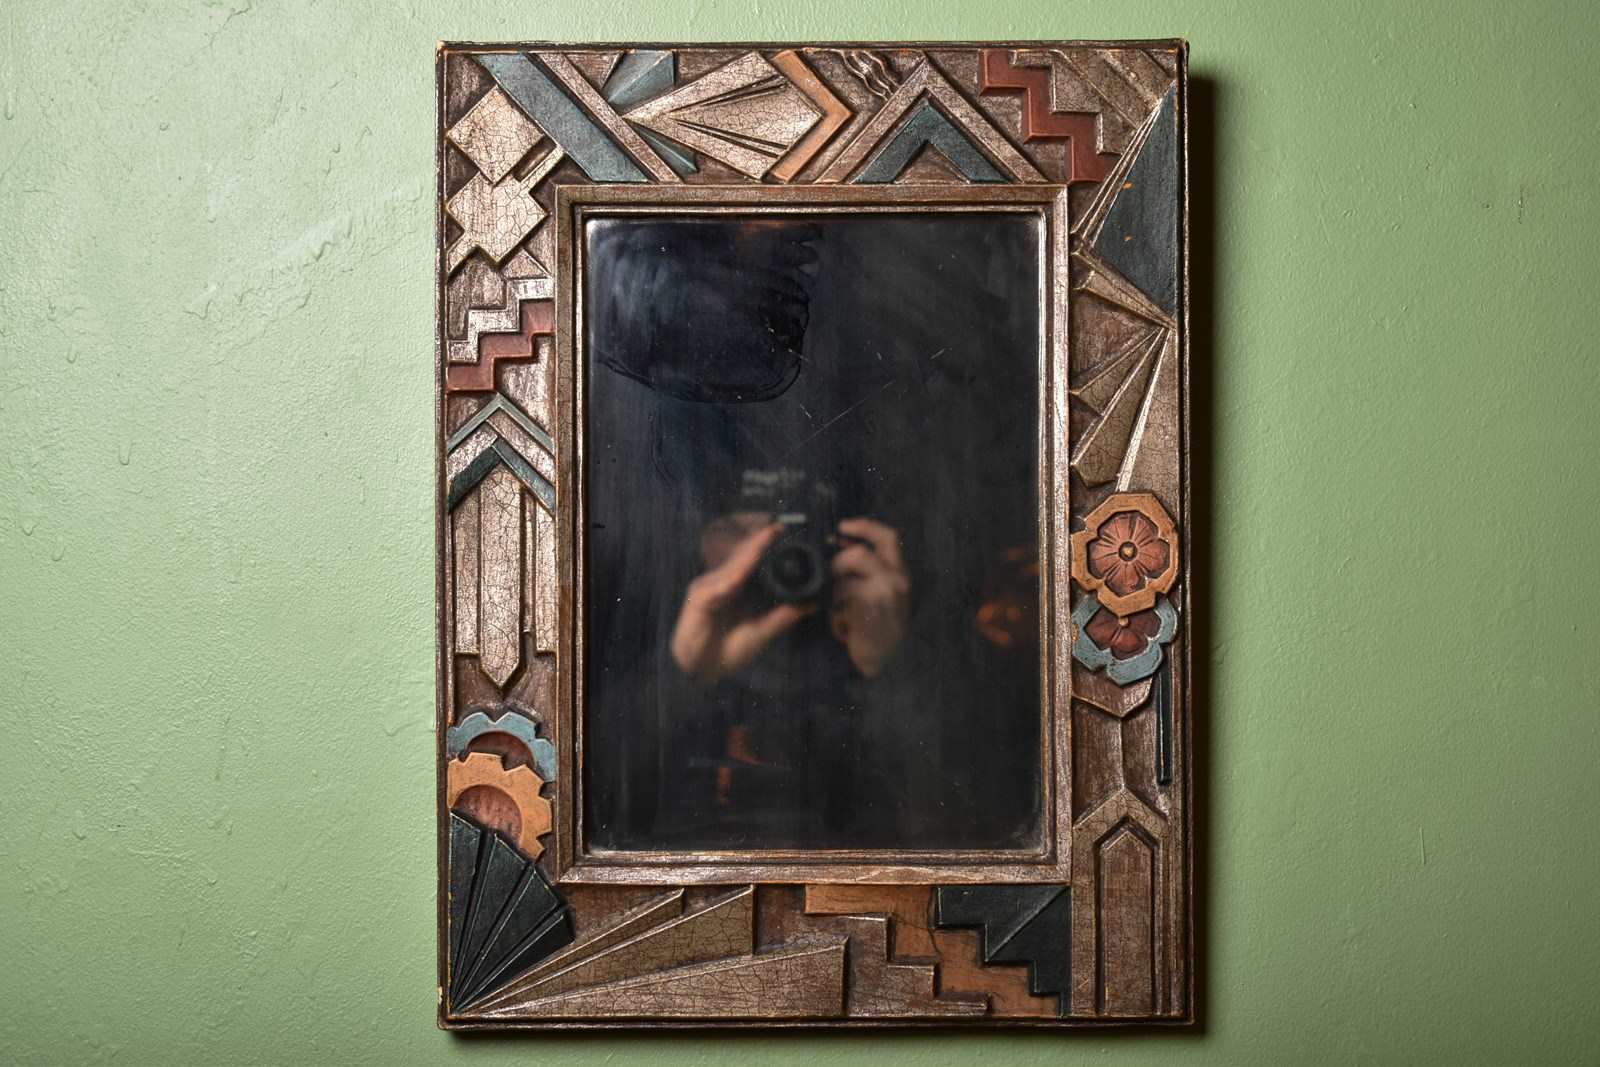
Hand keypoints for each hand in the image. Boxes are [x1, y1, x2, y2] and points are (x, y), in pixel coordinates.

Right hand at [671, 523, 811, 683]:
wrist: (700, 671)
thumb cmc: (727, 650)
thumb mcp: (760, 633)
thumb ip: (782, 618)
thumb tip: (811, 604)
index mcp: (737, 587)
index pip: (752, 561)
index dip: (766, 545)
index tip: (784, 531)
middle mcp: (722, 582)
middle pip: (742, 558)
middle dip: (759, 542)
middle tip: (778, 528)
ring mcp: (709, 589)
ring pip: (731, 569)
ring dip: (747, 555)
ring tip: (764, 540)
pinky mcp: (697, 601)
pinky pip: (715, 588)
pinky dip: (728, 582)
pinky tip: (738, 577)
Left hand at [829, 518, 909, 677]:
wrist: (890, 660)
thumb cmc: (882, 624)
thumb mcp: (882, 591)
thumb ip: (867, 568)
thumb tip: (839, 543)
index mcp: (900, 572)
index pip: (887, 537)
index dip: (864, 526)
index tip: (841, 526)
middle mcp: (896, 581)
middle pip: (857, 555)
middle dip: (837, 566)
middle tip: (830, 580)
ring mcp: (884, 596)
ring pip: (844, 583)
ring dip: (835, 599)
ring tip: (841, 615)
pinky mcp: (868, 613)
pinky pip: (840, 606)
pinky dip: (837, 619)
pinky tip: (844, 629)